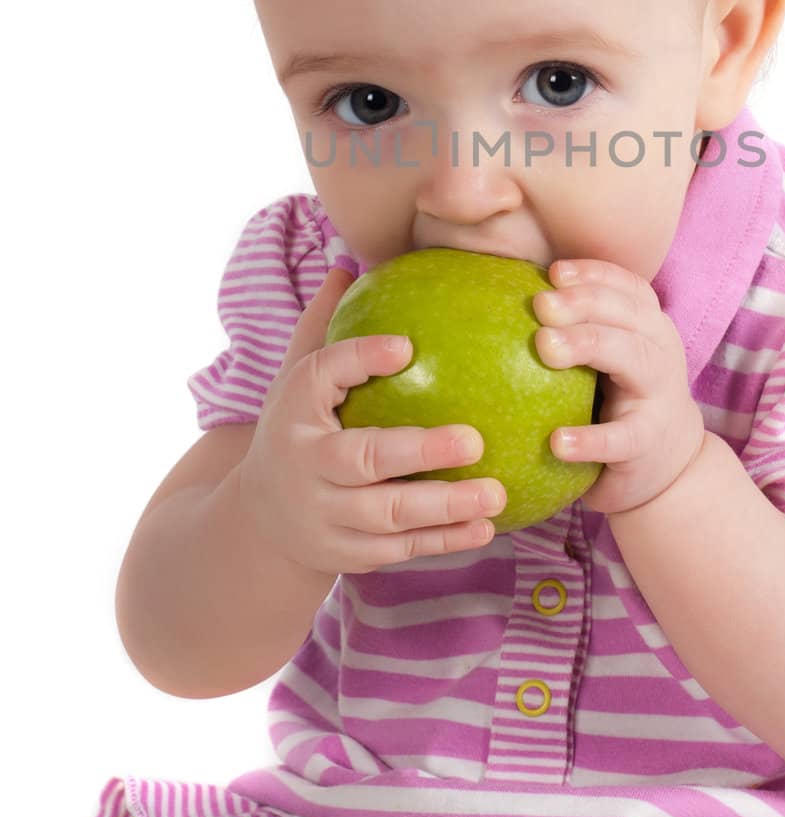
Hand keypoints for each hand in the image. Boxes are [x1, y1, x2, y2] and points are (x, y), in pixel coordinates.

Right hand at [238, 266, 506, 574]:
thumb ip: (324, 325)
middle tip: (474, 438)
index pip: (320, 375)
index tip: (407, 346)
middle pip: (362, 459)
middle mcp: (303, 464)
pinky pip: (400, 548)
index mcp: (292, 409)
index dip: (359, 359)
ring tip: (496, 490)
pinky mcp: (345, 555)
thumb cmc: (296, 429)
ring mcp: (323, 516)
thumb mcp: (297, 379)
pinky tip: (486, 525)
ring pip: (387, 514)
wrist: (258, 521)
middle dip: (418, 450)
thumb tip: (350, 261)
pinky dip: (443, 541)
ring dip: (445, 506)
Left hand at [532, 258, 705, 516]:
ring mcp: (659, 395)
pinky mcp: (649, 441)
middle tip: (540, 304)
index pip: (627, 287)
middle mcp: (658, 350)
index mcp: (646, 325)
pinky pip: (622, 438)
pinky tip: (556, 442)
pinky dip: (591, 438)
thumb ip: (573, 328)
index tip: (554, 272)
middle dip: (584, 302)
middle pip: (627, 313)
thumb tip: (497, 295)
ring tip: (545, 347)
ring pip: (632, 358)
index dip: (593, 273)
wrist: (669, 463)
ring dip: (587, 345)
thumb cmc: (619, 396)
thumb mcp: (607, 356)